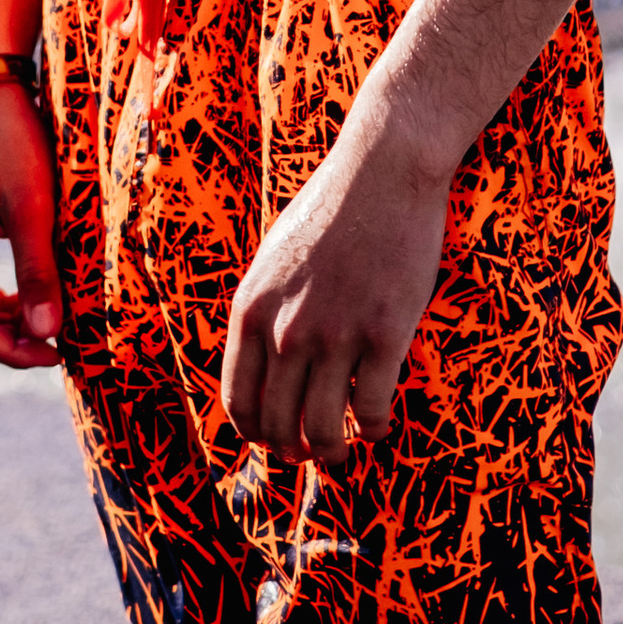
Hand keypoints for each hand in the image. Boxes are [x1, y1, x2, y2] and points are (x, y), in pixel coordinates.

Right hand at [0, 86, 62, 368]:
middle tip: (61, 341)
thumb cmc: (13, 144)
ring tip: (53, 315)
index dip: (18, 353)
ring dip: (8, 324)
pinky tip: (34, 292)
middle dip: (13, 344)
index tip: (60, 352)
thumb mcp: (33, 208)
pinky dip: (0, 302)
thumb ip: (38, 272)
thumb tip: (46, 333)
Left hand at [221, 132, 450, 461]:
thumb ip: (263, 310)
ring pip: (323, 429)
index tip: (275, 440)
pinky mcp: (384, 333)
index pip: (238, 401)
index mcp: (251, 310)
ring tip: (346, 448)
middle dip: (293, 451)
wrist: (384, 170)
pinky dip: (377, 426)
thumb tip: (261, 360)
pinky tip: (381, 422)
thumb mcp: (273, 259)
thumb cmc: (331, 208)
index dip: (256, 434)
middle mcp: (285, 330)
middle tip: (310, 453)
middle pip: (277, 424)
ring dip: (333, 451)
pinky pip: (374, 407)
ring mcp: (335, 335)